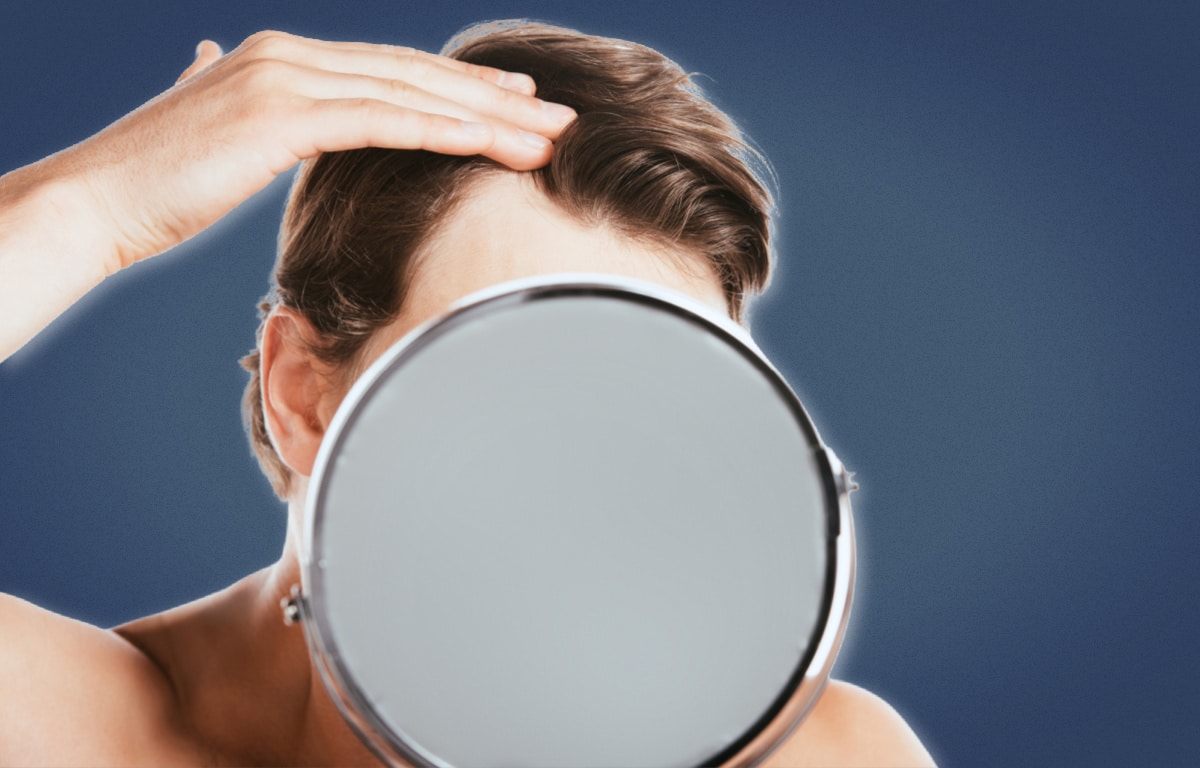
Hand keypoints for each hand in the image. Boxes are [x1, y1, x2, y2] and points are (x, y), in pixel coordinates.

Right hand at [42, 31, 577, 274]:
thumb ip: (229, 97)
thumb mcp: (208, 128)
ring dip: (486, 117)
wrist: (93, 202)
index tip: (515, 99)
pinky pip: (380, 121)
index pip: (393, 70)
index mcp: (283, 59)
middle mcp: (290, 54)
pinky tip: (487, 144)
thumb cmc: (153, 183)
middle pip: (415, 74)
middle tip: (556, 114)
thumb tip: (215, 62)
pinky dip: (439, 131)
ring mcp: (285, 77)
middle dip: (493, 97)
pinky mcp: (280, 115)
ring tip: (545, 136)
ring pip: (410, 93)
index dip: (460, 85)